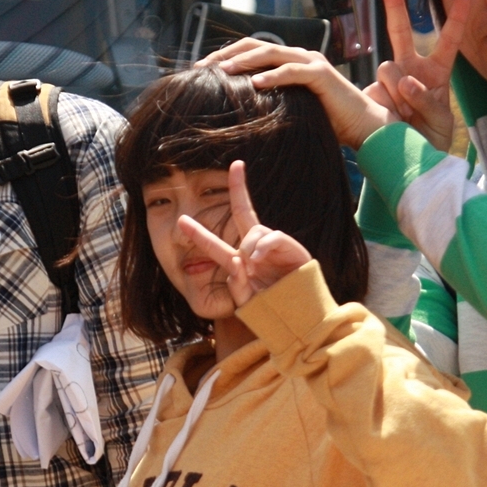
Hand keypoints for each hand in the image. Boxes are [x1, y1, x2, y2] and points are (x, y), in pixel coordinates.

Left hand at [175, 161, 309, 307]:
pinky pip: (273, 237)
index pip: (218, 243)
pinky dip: (263, 246)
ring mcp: (275, 248)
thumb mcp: (246, 304)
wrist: (300, 321)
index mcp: (242, 262)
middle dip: (239, 188)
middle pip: (243, 213)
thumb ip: (237, 285)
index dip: (201, 230)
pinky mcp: (294, 250)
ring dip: (249, 246)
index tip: (186, 215)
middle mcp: (257, 250)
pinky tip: (260, 259)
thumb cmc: (272, 313)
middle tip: (236, 165)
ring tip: (256, 266)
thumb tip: (238, 260)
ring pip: (255, 230)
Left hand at [198, 39, 389, 150]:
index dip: (227, 56)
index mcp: (290, 62)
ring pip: (273, 53)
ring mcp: (311, 62)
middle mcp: (299, 56)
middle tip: (204, 67)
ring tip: (223, 71)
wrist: (362, 126)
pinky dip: (274, 75)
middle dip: (228, 54)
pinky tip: (255, 82)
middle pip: (257, 45)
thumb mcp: (291, 110)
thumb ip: (270, 103)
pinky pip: (293, 71)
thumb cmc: (326, 122)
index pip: (253, 51)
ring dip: (246, 60)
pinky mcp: (322, 75)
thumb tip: (239, 111)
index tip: (202, 69)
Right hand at [372, 0, 470, 151]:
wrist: (406, 161)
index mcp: (436, 73)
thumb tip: (406, 81)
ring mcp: (390, 81)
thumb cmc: (430, 139)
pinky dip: (386, 104)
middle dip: (394, 4)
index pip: (449, 42)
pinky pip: (376, 91)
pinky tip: (393, 118)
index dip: (456, 20)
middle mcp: (411, 70)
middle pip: (400, 31)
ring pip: (388, 69)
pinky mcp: (373, 95)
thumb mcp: (440, 122)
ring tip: (407, 116)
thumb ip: (428, 100)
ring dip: (399, 92)